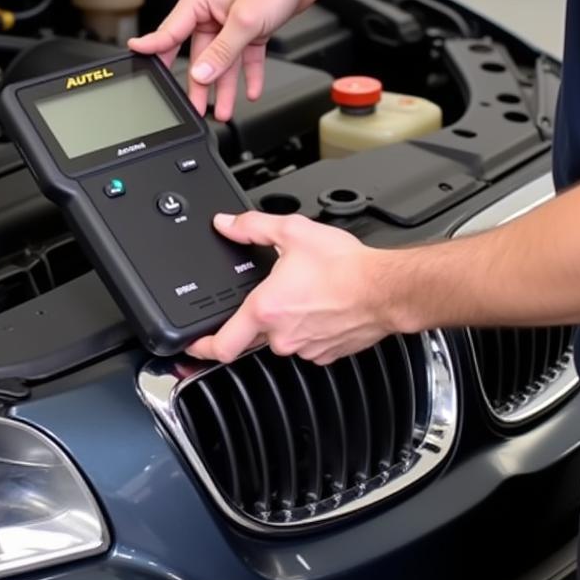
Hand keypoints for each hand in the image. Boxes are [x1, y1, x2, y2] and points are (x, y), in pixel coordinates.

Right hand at [128, 0, 323, 120]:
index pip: (168, 33)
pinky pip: (244, 54)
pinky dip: (247, 72)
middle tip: (195, 108)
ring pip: (223, 59)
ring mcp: (230, 18)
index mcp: (198, 1)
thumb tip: (201, 73)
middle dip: (199, 83)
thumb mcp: (244, 21)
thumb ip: (222, 51)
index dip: (152, 50)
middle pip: (198, 55)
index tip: (137, 62)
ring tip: (223, 109)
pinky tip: (250, 90)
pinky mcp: (250, 25)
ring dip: (224, 85)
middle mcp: (211, 10)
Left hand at [186, 212, 394, 363]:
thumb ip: (252, 227)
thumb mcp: (292, 232)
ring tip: (302, 296)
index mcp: (265, 310)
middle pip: (251, 337)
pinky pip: (305, 344)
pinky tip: (319, 308)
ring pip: (281, 340)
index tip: (191, 345)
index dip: (199, 348)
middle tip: (272, 295)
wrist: (387, 288)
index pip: (220, 346)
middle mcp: (281, 336)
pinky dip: (307, 329)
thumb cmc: (346, 267)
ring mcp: (304, 348)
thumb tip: (227, 224)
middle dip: (255, 318)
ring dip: (284, 322)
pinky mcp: (326, 354)